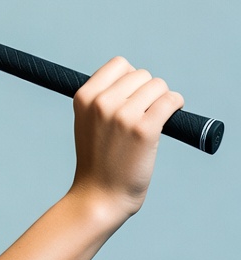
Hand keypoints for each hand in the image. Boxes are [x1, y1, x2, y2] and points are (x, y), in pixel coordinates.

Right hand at [69, 56, 183, 223]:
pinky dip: (176, 103)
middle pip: (141, 74)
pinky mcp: (144, 130)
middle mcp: (101, 102)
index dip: (131, 78)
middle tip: (147, 111)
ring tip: (159, 115)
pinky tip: (174, 112)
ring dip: (163, 97)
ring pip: (157, 85)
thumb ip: (101, 97)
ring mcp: (122, 116)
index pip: (119, 64)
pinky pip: (170, 101)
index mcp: (83, 96)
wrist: (100, 194)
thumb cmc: (97, 159)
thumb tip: (135, 77)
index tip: (134, 96)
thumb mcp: (86, 121)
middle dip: (148, 90)